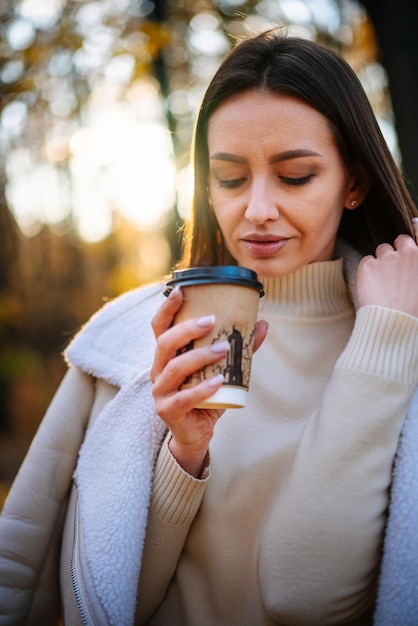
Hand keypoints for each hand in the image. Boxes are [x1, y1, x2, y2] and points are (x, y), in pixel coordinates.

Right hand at [150, 287, 267, 475]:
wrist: (197, 434)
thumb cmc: (206, 396)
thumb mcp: (222, 369)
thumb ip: (239, 349)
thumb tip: (263, 324)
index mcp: (167, 356)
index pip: (160, 327)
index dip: (167, 308)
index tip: (181, 289)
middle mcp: (158, 370)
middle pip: (165, 343)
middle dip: (188, 329)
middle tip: (212, 319)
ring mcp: (160, 391)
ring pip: (175, 368)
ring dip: (200, 356)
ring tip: (224, 348)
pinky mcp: (167, 410)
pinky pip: (184, 397)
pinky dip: (202, 388)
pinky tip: (219, 381)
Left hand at [357, 220, 417, 316]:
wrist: (395, 325)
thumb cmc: (415, 312)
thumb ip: (416, 268)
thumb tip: (413, 253)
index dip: (417, 228)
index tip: (414, 223)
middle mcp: (409, 254)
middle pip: (400, 240)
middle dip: (397, 250)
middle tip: (394, 269)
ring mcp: (388, 258)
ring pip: (382, 250)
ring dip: (382, 261)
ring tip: (384, 283)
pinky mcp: (368, 265)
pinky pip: (367, 261)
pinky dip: (368, 272)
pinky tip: (373, 287)